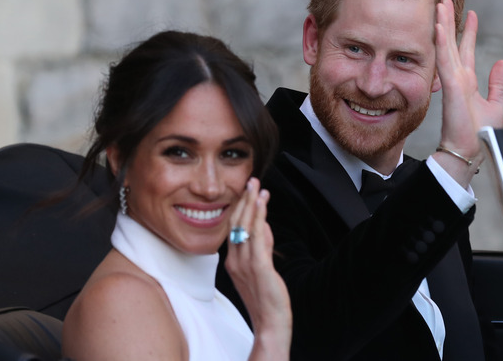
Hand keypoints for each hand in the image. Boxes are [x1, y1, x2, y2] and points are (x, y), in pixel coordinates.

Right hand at [225, 178, 291, 359]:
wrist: (270, 322)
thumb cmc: (266, 297)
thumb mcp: (261, 267)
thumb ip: (262, 246)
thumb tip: (265, 225)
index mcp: (232, 260)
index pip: (233, 228)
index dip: (240, 208)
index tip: (247, 191)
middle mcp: (235, 260)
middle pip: (236, 224)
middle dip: (244, 200)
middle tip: (251, 180)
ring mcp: (245, 264)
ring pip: (245, 227)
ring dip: (252, 204)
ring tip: (257, 186)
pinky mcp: (259, 267)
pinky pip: (257, 238)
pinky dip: (259, 218)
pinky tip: (262, 204)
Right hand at [434, 0, 502, 185]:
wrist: (470, 151)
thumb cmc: (479, 134)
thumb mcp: (495, 104)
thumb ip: (497, 83)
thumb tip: (502, 63)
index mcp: (467, 82)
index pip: (466, 50)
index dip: (468, 31)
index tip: (470, 14)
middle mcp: (457, 78)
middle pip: (452, 43)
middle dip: (449, 21)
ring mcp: (452, 82)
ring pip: (445, 47)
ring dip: (442, 25)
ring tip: (440, 4)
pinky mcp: (451, 87)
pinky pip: (445, 61)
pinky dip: (441, 43)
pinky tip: (438, 27)